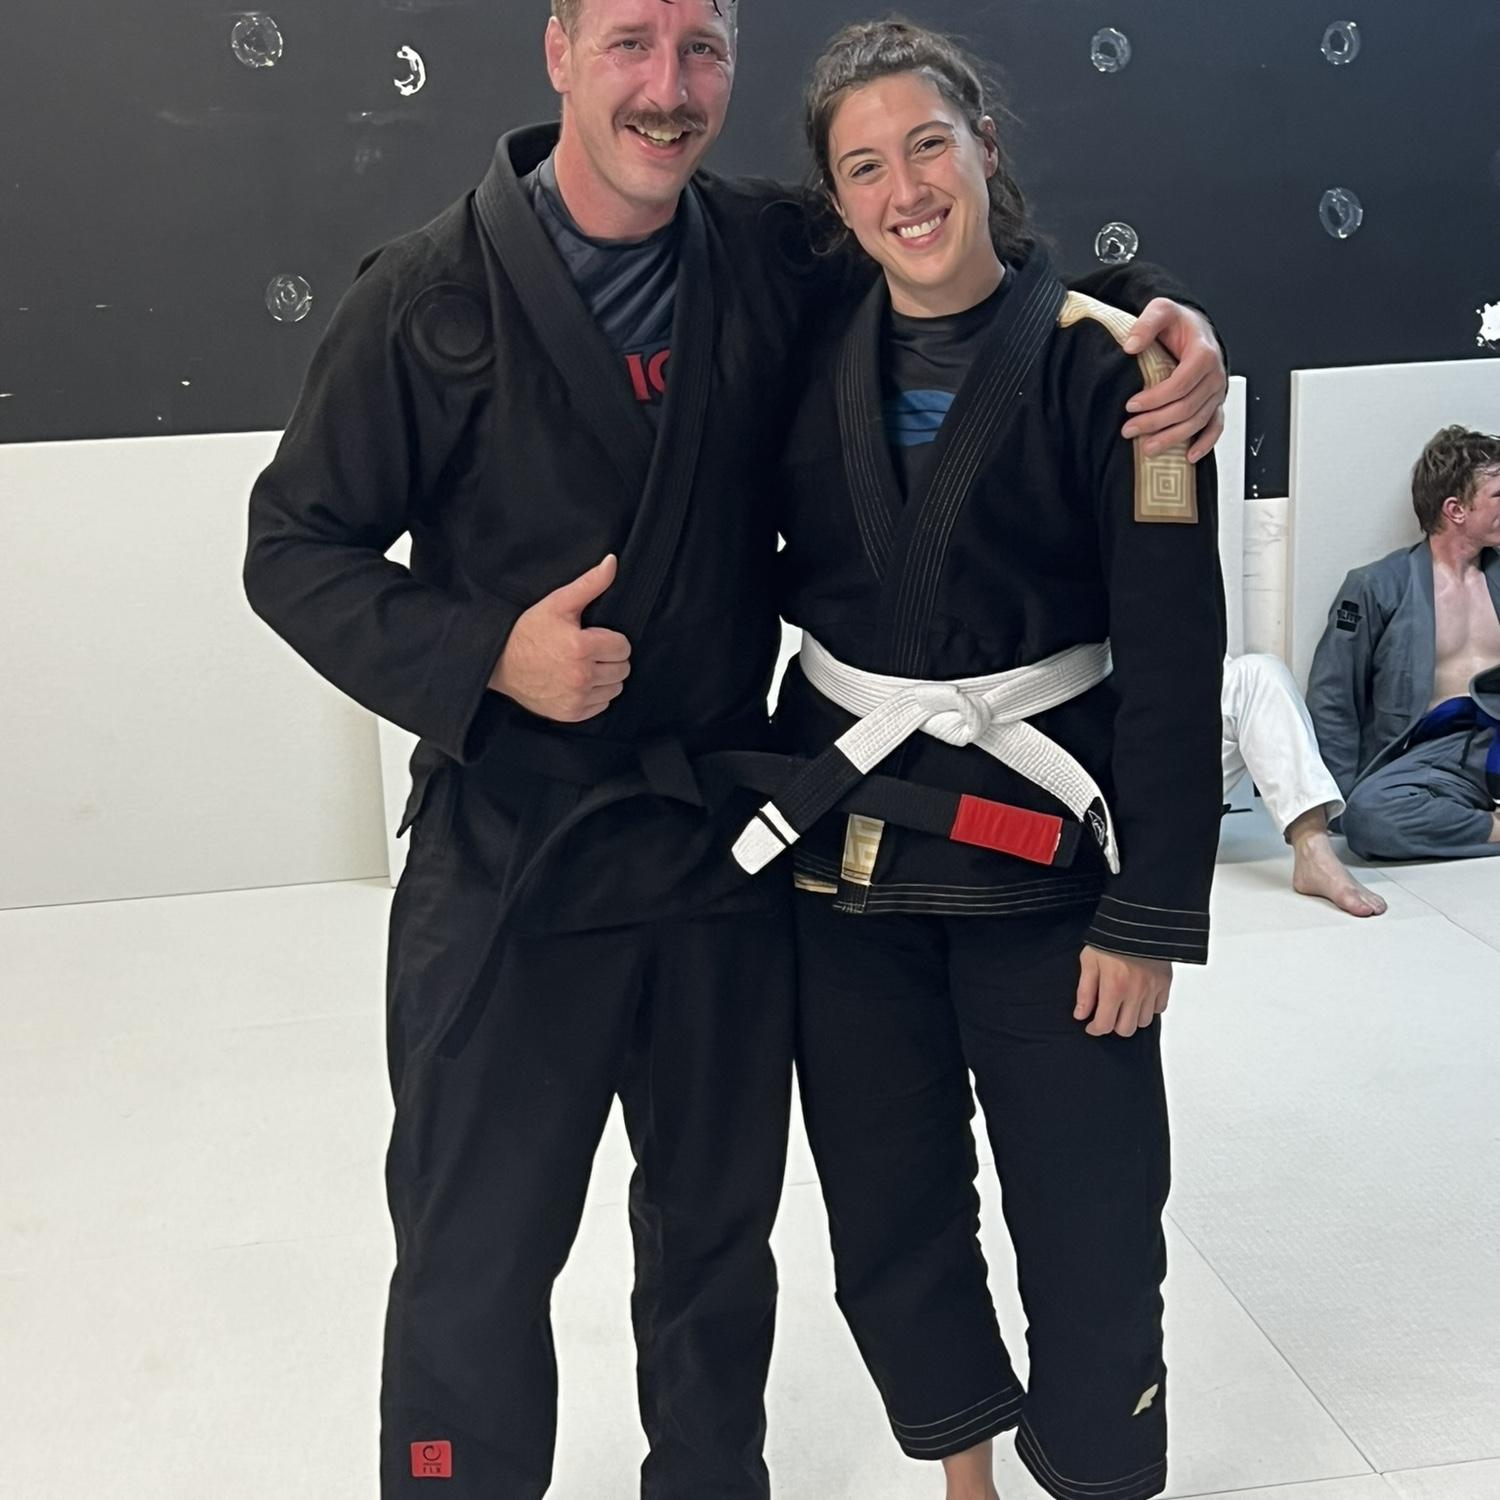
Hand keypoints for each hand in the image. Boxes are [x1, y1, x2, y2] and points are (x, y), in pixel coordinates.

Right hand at [488, 554, 631, 722]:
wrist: (499, 663)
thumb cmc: (528, 631)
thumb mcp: (558, 603)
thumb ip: (590, 584)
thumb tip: (612, 562)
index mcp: (581, 647)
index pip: (623, 647)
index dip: (611, 639)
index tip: (594, 637)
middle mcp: (581, 676)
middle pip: (623, 669)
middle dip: (610, 658)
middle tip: (590, 651)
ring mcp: (576, 698)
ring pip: (615, 688)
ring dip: (606, 677)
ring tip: (584, 666)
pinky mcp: (571, 713)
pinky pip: (602, 706)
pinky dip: (595, 695)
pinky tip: (578, 682)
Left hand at [1074, 945, 1171, 1037]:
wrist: (1137, 920)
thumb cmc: (1109, 939)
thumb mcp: (1089, 961)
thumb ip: (1085, 991)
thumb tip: (1081, 1015)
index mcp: (1114, 987)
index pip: (1105, 1024)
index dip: (1095, 1029)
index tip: (1090, 1025)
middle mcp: (1135, 993)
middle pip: (1126, 1029)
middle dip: (1113, 1026)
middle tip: (1107, 1014)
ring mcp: (1153, 989)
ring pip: (1144, 1022)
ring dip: (1131, 1018)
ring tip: (1123, 1005)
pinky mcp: (1165, 983)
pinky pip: (1160, 1008)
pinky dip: (1149, 1008)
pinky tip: (1139, 998)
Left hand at [1120, 299, 1226, 463]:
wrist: (1194, 328)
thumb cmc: (1178, 322)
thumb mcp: (1161, 310)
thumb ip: (1146, 323)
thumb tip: (1131, 345)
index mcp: (1204, 354)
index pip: (1180, 384)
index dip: (1155, 398)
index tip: (1130, 405)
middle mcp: (1215, 375)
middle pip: (1187, 407)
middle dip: (1156, 422)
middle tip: (1128, 430)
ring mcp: (1216, 392)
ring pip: (1197, 421)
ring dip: (1172, 437)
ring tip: (1146, 447)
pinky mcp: (1215, 403)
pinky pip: (1215, 426)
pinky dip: (1205, 443)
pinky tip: (1189, 456)